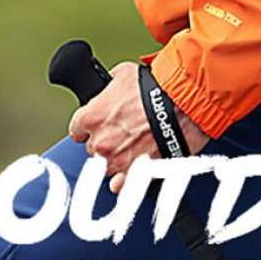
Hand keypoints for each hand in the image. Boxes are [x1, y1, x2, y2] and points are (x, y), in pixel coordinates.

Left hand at [68, 62, 210, 193]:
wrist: (183, 104)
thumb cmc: (157, 87)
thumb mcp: (124, 74)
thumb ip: (108, 86)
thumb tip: (106, 88)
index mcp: (92, 117)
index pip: (77, 128)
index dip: (90, 124)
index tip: (99, 123)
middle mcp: (100, 142)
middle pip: (92, 148)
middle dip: (105, 139)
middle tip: (122, 129)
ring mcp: (116, 161)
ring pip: (105, 167)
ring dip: (115, 157)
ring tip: (132, 145)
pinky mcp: (135, 173)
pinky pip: (119, 185)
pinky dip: (124, 179)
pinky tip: (132, 167)